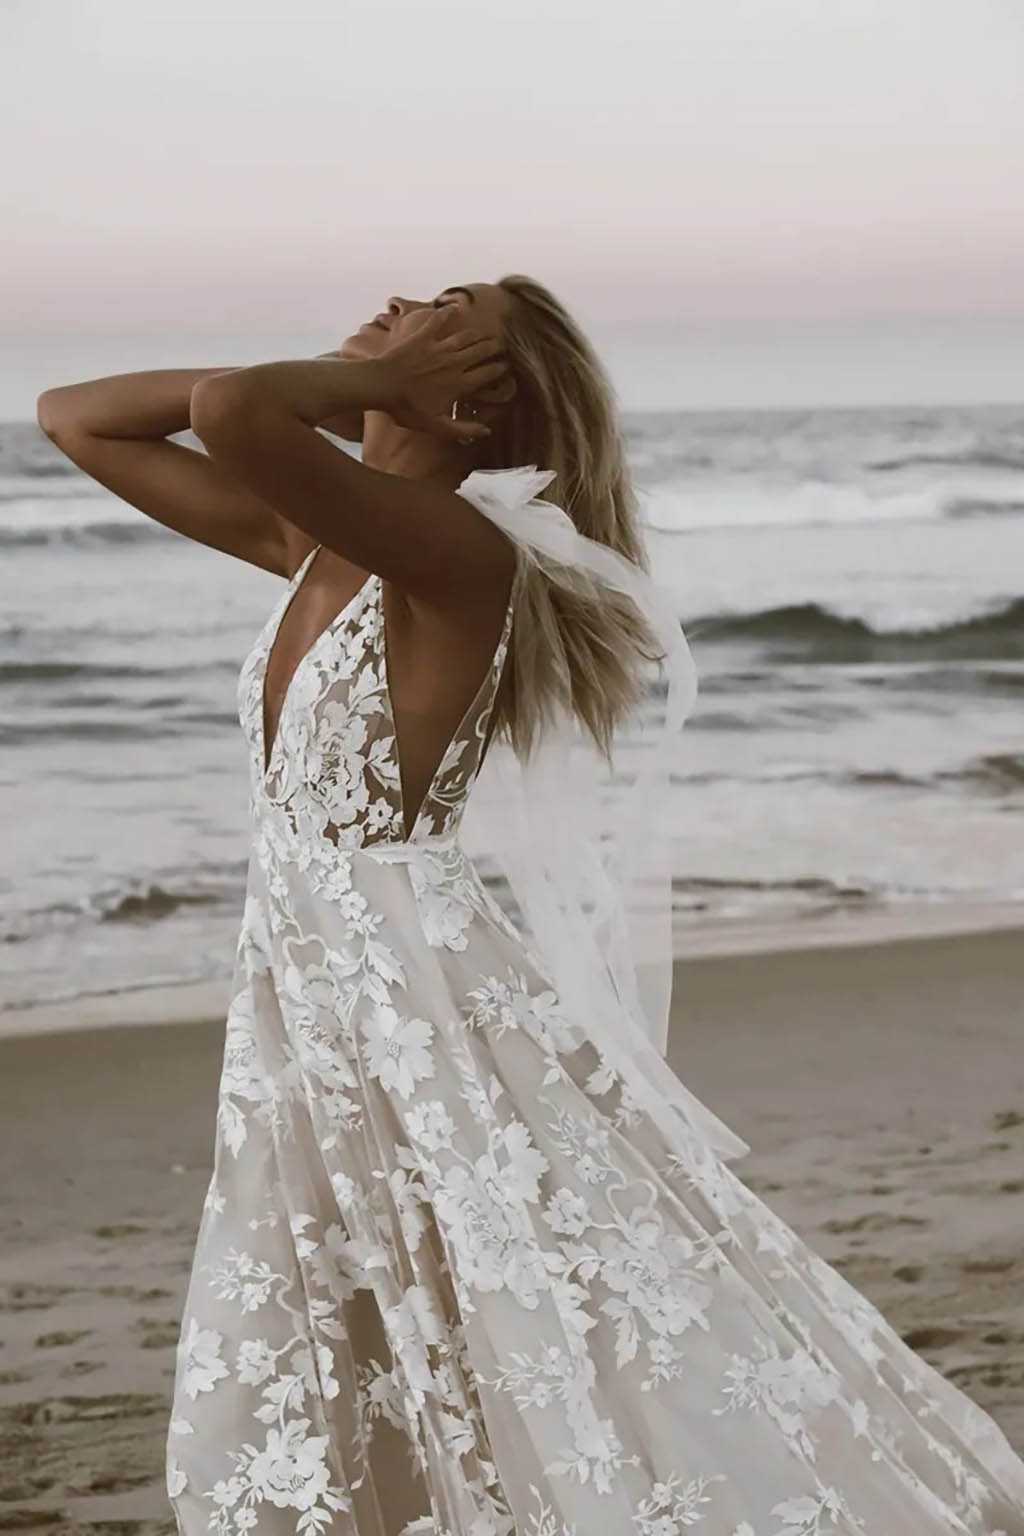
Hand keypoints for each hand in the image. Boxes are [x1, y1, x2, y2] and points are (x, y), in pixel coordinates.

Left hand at [376, 307, 511, 443]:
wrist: (380, 386)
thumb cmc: (405, 408)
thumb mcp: (435, 425)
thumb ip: (462, 429)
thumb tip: (487, 431)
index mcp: (458, 384)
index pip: (487, 374)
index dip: (500, 370)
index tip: (507, 367)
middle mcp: (453, 363)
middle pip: (481, 352)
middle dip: (494, 348)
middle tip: (502, 346)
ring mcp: (438, 347)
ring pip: (465, 337)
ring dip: (478, 334)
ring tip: (485, 334)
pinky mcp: (422, 336)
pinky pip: (438, 320)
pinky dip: (448, 313)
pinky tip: (455, 308)